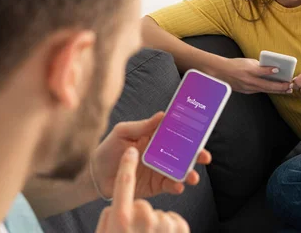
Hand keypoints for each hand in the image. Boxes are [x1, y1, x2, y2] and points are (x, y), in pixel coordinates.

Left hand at [91, 113, 211, 198]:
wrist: (95, 176)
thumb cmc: (108, 149)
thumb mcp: (123, 132)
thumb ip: (143, 125)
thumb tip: (163, 114)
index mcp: (155, 137)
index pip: (176, 132)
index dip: (190, 131)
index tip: (202, 130)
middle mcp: (161, 153)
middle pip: (184, 153)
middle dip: (197, 155)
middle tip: (205, 156)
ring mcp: (160, 170)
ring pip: (181, 171)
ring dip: (190, 173)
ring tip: (192, 176)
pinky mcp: (156, 186)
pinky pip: (170, 186)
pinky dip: (176, 186)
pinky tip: (178, 186)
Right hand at [218, 58, 292, 93]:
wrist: (221, 72)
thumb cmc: (235, 65)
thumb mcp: (248, 61)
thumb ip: (259, 65)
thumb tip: (271, 69)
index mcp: (248, 70)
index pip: (260, 71)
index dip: (269, 70)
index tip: (278, 69)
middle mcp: (248, 80)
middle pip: (267, 85)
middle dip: (280, 87)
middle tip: (290, 86)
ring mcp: (248, 87)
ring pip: (265, 90)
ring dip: (277, 90)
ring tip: (287, 90)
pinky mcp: (247, 91)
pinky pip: (260, 91)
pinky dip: (268, 90)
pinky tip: (276, 90)